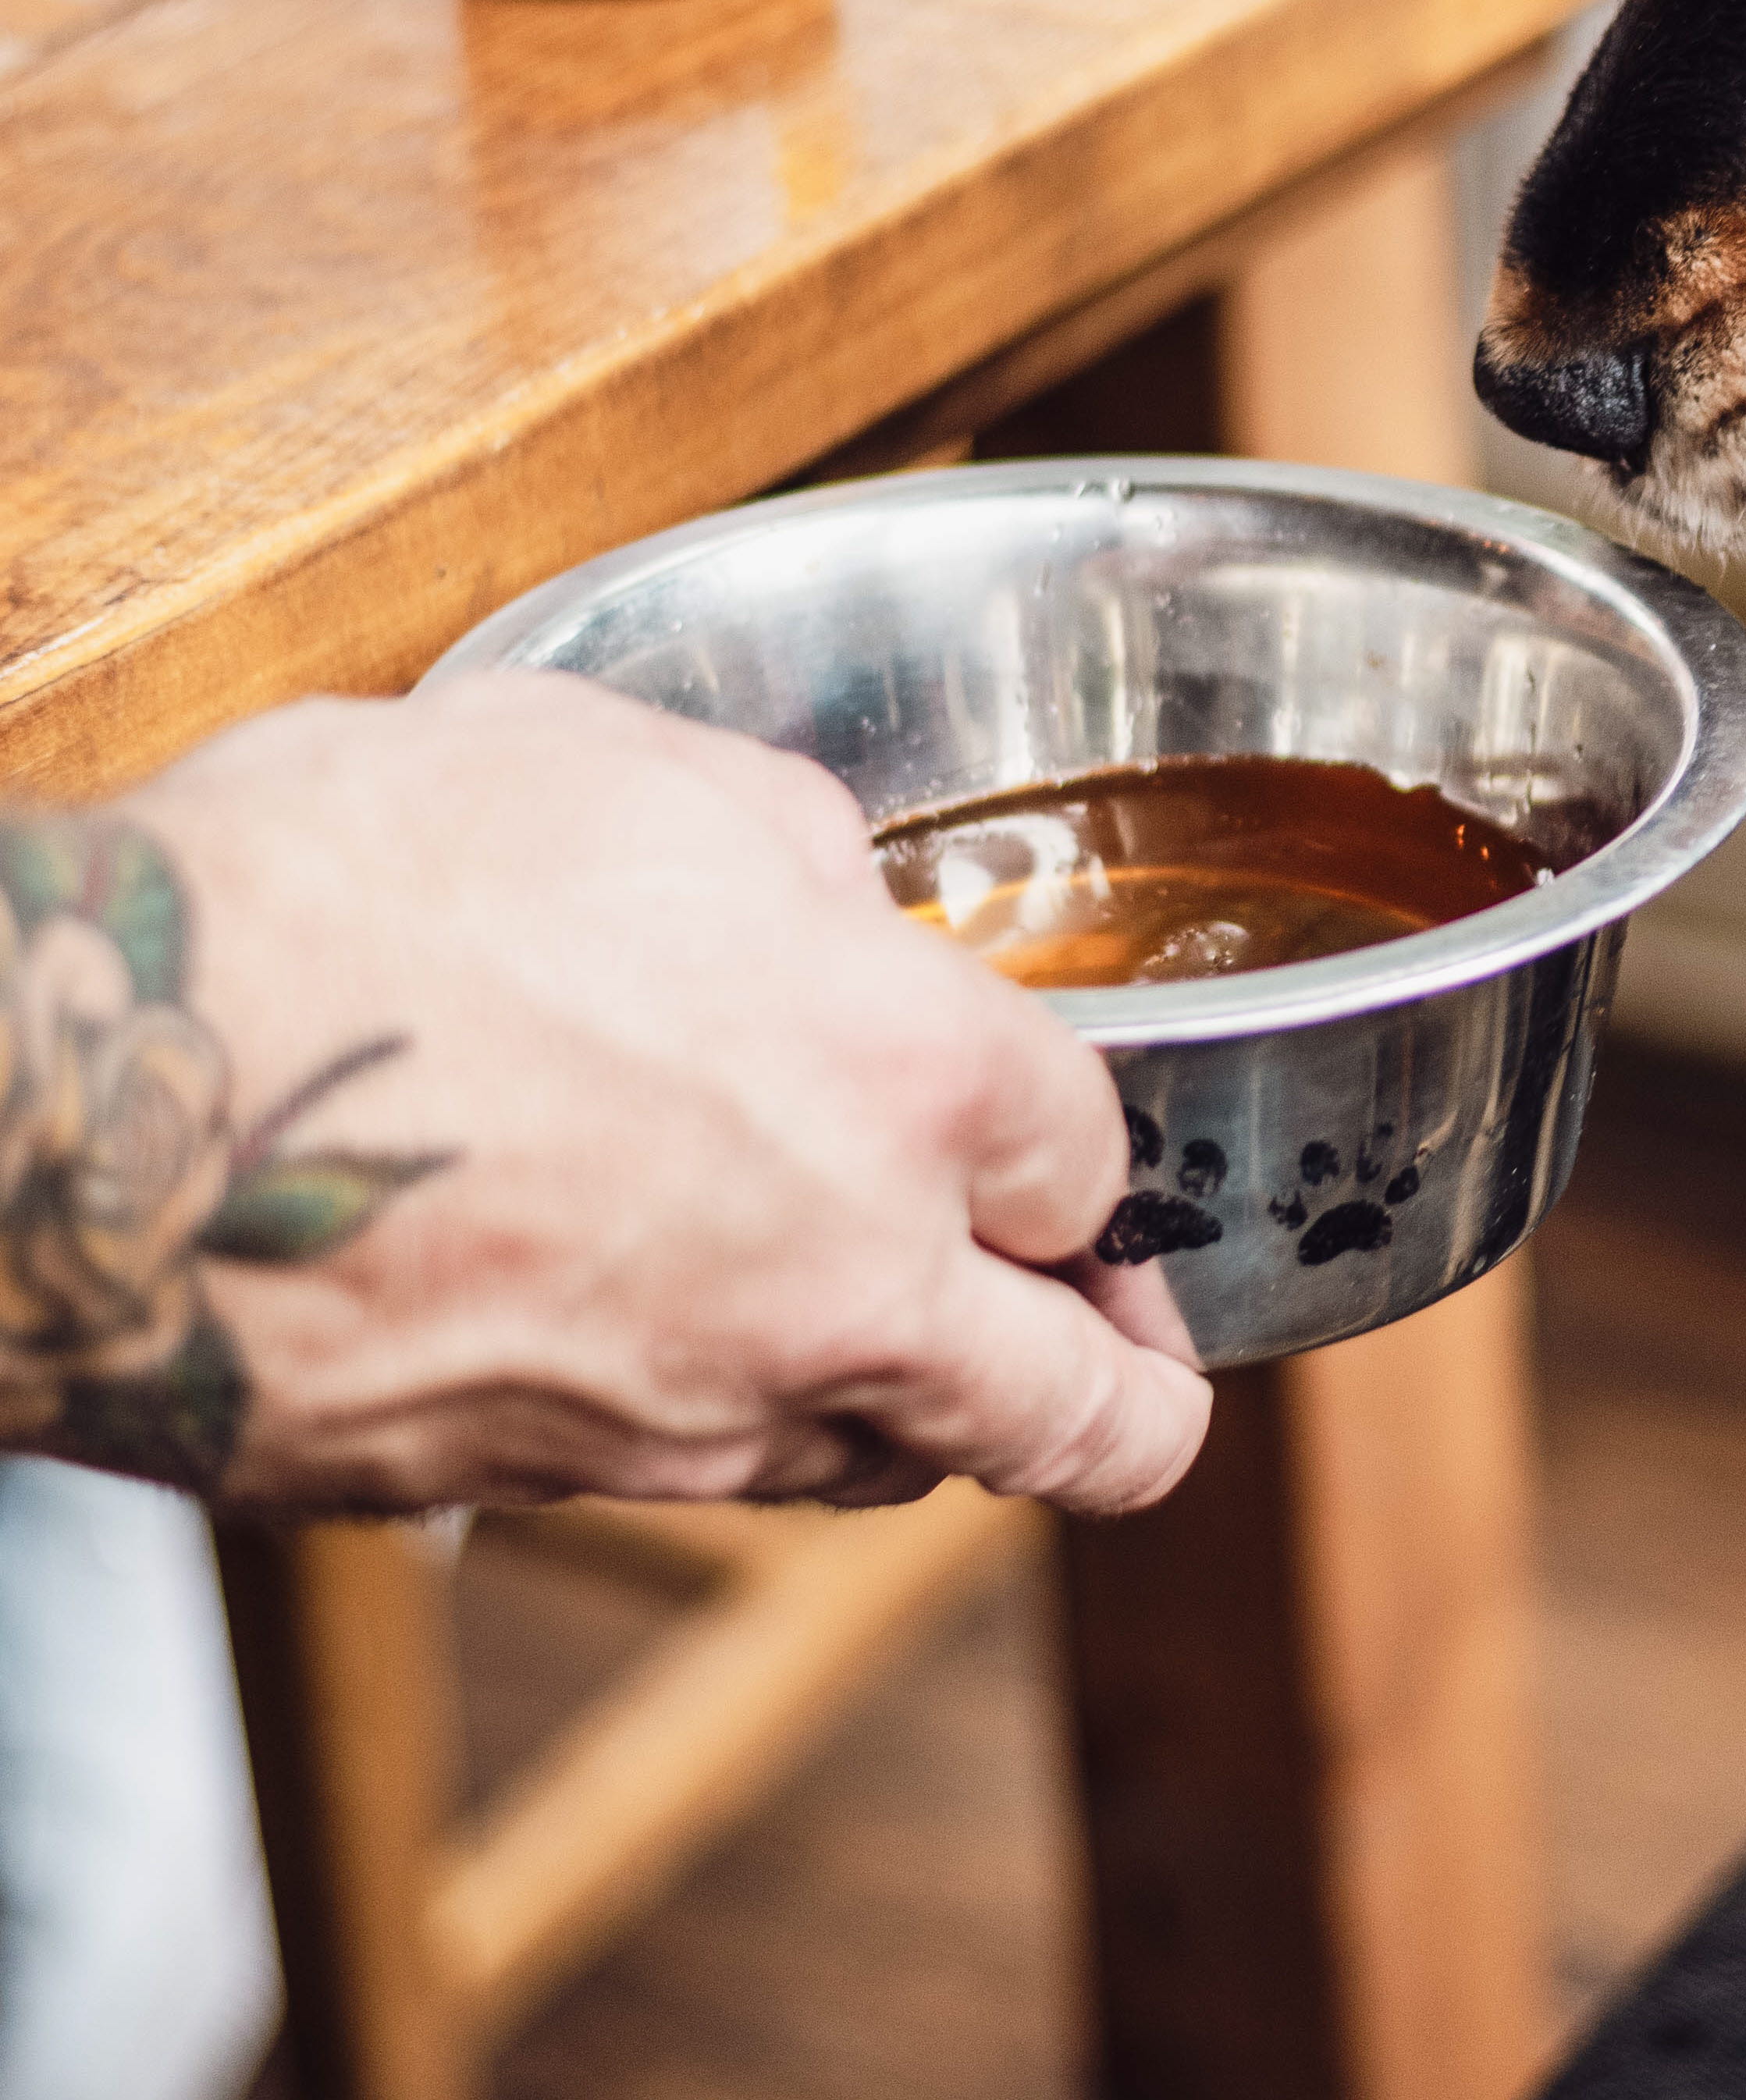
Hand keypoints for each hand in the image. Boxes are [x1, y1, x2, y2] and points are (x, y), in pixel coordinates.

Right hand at [37, 673, 1209, 1514]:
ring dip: (925, 1412)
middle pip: (1078, 1413)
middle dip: (1130, 1394)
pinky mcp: (537, 1488)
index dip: (1079, 1135)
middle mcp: (838, 1276)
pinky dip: (737, 1429)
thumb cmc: (351, 891)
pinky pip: (701, 1479)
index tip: (1053, 1127)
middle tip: (1129, 1360)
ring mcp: (687, 1414)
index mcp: (902, 1076)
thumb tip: (836, 908)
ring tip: (923, 1350)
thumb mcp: (629, 767)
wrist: (91, 1099)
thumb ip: (794, 855)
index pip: (1092, 1152)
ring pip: (884, 1464)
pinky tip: (697, 1345)